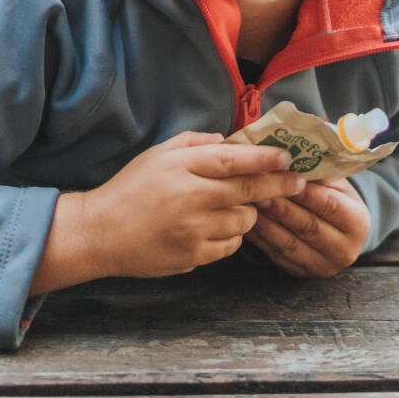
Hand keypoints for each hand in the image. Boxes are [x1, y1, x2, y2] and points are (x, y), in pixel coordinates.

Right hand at [33, 131, 305, 291]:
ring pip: (244, 220)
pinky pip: (230, 245)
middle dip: (279, 185)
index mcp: (181, 168)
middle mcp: (190, 198)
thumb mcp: (157, 154)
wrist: (100, 233)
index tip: (287, 157)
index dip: (264, 159)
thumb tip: (228, 140)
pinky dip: (232, 235)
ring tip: (241, 205)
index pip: (233, 160)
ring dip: (250, 211)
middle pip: (248, 190)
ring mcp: (193, 230)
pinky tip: (219, 226)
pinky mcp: (193, 256)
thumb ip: (194, 142)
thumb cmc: (130, 188)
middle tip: (298, 182)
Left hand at [245, 177, 370, 277]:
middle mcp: (344, 249)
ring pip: (290, 244)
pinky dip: (261, 239)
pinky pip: (277, 256)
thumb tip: (291, 158)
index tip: (283, 177)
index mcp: (357, 223)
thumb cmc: (335, 200)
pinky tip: (249, 223)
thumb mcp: (337, 185)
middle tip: (258, 192)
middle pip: (308, 226)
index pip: (330, 205)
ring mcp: (323, 266)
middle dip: (281, 208)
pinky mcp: (302, 273)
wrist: (340, 234)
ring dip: (267, 224)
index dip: (305, 193)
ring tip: (249, 206)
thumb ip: (319, 176)